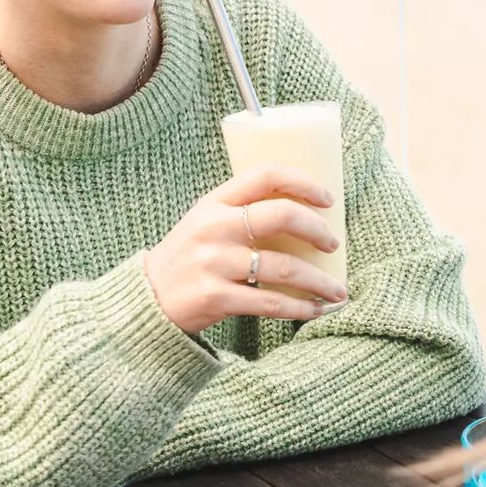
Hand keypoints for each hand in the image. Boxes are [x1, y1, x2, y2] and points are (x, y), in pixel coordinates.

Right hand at [142, 166, 348, 334]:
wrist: (148, 297)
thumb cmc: (186, 256)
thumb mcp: (204, 221)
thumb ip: (241, 212)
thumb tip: (301, 214)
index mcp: (214, 202)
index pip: (265, 175)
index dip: (304, 182)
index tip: (328, 199)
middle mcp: (215, 228)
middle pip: (282, 216)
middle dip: (318, 230)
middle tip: (333, 244)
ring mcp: (214, 263)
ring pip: (284, 267)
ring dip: (319, 281)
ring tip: (337, 290)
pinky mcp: (217, 298)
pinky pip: (271, 303)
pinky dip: (301, 308)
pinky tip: (317, 310)